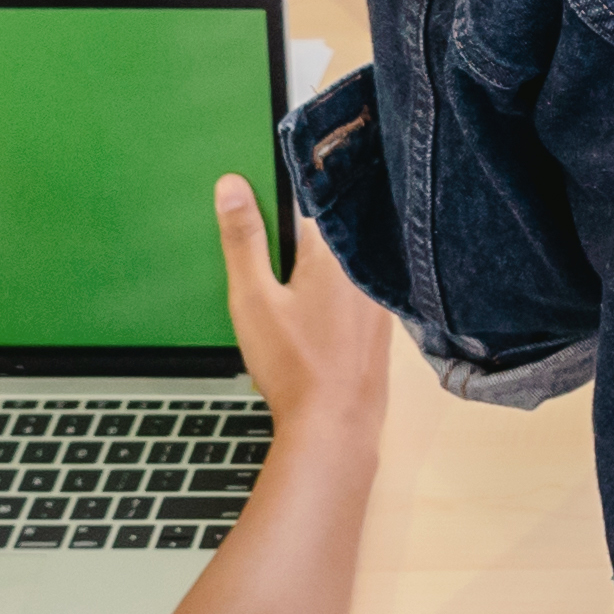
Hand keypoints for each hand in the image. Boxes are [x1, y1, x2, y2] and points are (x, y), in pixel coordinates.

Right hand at [210, 173, 392, 477]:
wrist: (336, 428)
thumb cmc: (295, 366)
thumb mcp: (254, 298)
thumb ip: (244, 240)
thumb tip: (232, 185)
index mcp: (339, 253)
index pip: (312, 205)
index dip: (283, 208)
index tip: (261, 217)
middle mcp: (368, 270)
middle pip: (328, 240)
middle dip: (296, 250)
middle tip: (272, 286)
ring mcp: (380, 300)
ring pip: (342, 271)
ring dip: (315, 280)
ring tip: (290, 316)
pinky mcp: (381, 328)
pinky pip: (355, 299)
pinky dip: (332, 305)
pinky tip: (312, 332)